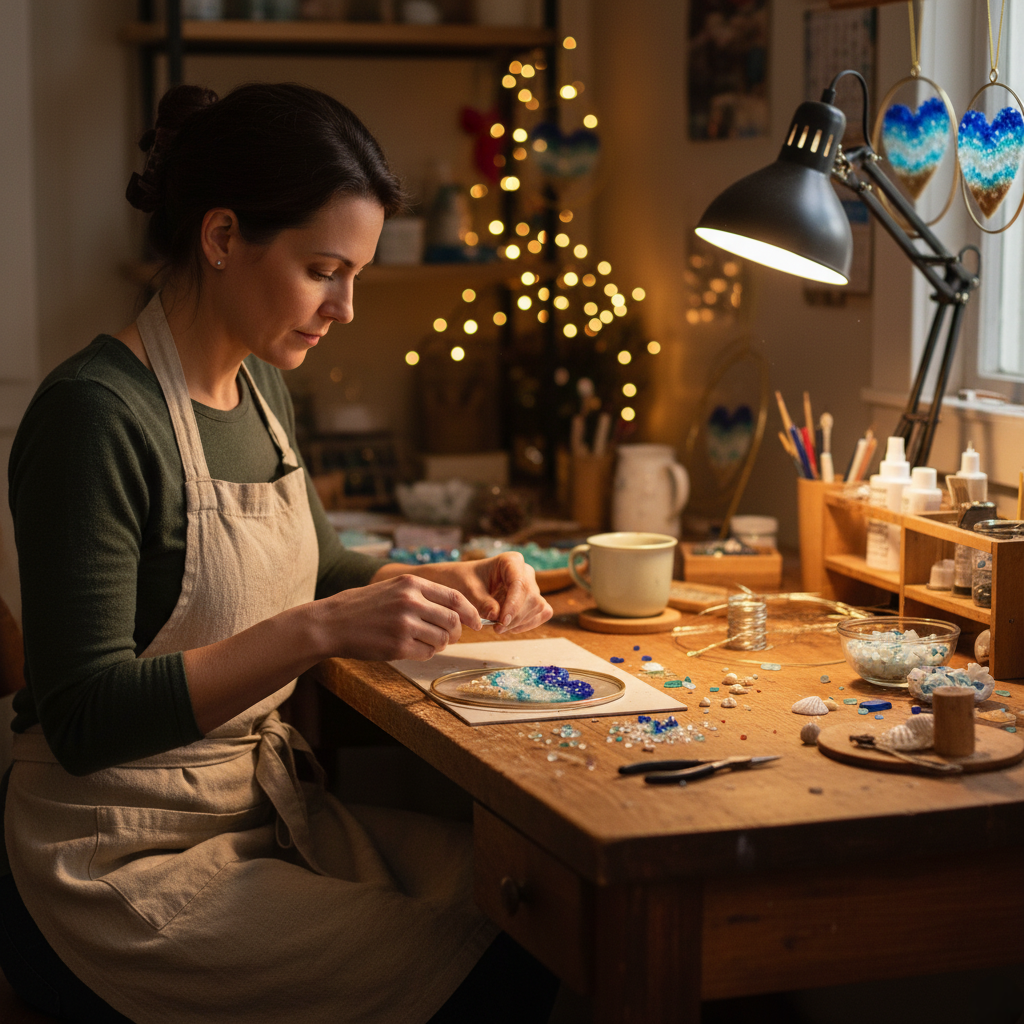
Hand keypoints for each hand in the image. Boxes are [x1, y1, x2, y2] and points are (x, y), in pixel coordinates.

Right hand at [316, 573, 479, 661]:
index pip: (455, 598)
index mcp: (412, 584)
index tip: (477, 622)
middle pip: (453, 621)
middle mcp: (411, 602)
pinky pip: (426, 653)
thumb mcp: (393, 588)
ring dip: (440, 644)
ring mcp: (405, 624)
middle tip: (451, 637)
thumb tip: (456, 611)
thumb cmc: (363, 606)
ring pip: (442, 639)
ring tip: (427, 642)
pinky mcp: (398, 646)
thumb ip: (422, 595)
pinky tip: (413, 649)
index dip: (471, 612)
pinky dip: (426, 654)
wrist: (331, 623)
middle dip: (457, 632)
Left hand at [382, 552, 552, 634]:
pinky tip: (510, 627)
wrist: (459, 583)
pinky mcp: (532, 600)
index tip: (501, 621)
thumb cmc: (461, 581)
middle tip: (496, 628)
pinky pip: (541, 612)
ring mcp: (530, 585)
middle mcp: (524, 571)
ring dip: (520, 622)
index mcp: (510, 561)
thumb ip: (482, 602)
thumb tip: (496, 615)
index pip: (520, 583)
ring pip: (538, 606)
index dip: (514, 604)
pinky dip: (528, 623)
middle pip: (532, 596)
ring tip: (498, 628)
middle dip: (515, 616)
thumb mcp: (466, 590)